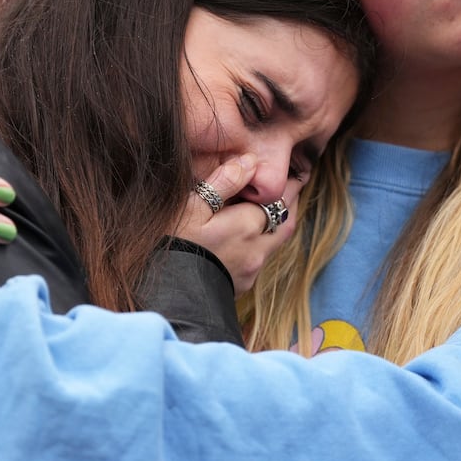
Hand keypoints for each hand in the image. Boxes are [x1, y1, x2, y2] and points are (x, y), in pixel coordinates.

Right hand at [176, 155, 299, 292]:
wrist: (165, 298)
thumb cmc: (171, 247)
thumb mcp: (191, 208)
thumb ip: (223, 183)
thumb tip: (249, 162)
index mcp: (248, 226)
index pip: (281, 199)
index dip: (290, 184)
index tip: (295, 171)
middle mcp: (257, 250)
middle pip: (285, 221)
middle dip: (290, 202)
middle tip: (291, 186)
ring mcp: (250, 272)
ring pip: (273, 242)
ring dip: (275, 223)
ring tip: (267, 207)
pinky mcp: (240, 286)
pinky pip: (258, 259)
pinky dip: (259, 242)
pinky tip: (244, 237)